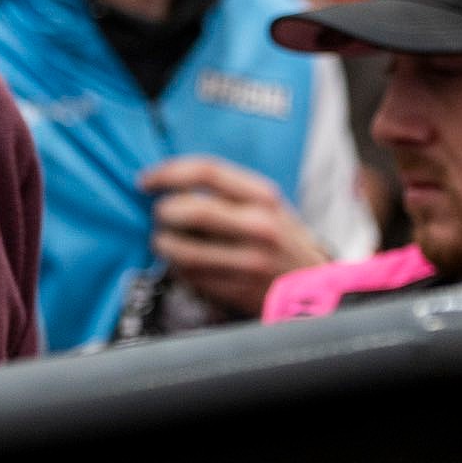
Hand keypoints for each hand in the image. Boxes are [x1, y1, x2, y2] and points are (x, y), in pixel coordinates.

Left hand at [140, 155, 331, 317]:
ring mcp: (249, 261)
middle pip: (191, 210)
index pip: (207, 171)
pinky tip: (181, 263)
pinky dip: (177, 268)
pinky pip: (191, 276)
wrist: (314, 286)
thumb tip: (172, 184)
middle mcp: (259, 226)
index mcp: (264, 197)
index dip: (168, 172)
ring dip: (162, 243)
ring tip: (162, 240)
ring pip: (184, 249)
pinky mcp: (238, 290)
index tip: (147, 179)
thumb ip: (227, 192)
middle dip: (163, 211)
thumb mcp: (268, 206)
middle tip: (157, 213)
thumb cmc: (282, 240)